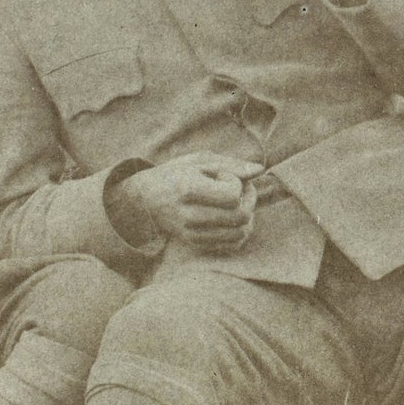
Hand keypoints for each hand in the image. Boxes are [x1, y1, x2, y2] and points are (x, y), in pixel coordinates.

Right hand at [110, 151, 263, 253]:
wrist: (143, 200)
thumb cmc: (174, 174)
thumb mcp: (198, 161)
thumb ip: (231, 164)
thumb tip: (260, 170)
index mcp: (188, 189)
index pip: (232, 195)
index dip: (236, 183)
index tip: (224, 176)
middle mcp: (189, 215)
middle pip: (240, 216)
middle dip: (249, 200)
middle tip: (241, 190)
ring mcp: (192, 233)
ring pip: (240, 233)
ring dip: (247, 216)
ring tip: (237, 203)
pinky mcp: (195, 243)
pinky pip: (231, 244)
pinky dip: (239, 230)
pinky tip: (232, 217)